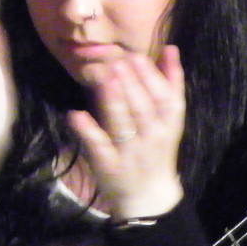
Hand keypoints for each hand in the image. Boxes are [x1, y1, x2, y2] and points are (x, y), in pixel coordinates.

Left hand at [68, 46, 184, 220]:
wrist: (148, 198)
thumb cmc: (157, 149)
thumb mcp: (170, 119)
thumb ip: (170, 83)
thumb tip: (171, 47)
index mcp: (169, 124)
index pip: (165, 99)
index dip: (152, 77)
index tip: (136, 57)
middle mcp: (152, 138)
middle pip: (143, 109)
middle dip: (131, 84)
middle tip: (116, 61)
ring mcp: (129, 152)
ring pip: (122, 125)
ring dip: (114, 101)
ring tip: (104, 77)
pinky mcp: (108, 165)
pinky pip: (98, 147)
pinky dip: (87, 131)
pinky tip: (76, 114)